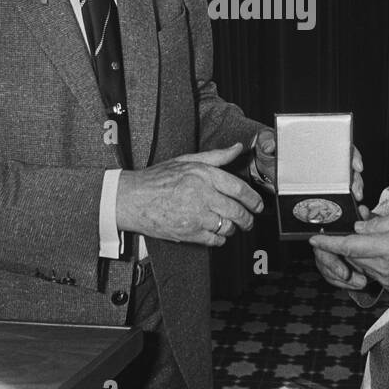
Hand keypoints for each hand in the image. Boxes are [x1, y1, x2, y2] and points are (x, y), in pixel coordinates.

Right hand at [116, 143, 262, 246]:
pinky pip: (214, 240)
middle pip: (237, 211)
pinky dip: (218, 239)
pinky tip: (214, 233)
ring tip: (229, 225)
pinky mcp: (188, 233)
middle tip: (249, 221)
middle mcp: (201, 195)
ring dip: (232, 229)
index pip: (238, 188)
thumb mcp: (186, 160)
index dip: (253, 199)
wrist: (131, 199)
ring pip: (227, 227)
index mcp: (203, 175)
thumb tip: (238, 148)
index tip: (258, 205)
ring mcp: (195, 216)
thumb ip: (216, 156)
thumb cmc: (157, 179)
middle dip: (247, 219)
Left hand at [249, 130, 364, 204]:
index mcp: (317, 143)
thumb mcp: (266, 142)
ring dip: (353, 190)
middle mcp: (325, 158)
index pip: (342, 144)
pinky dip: (341, 200)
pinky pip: (334, 194)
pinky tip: (344, 206)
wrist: (264, 165)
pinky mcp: (318, 188)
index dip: (352, 154)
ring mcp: (324, 174)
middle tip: (355, 188)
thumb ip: (266, 141)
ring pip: (345, 181)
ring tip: (354, 198)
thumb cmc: (270, 149)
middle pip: (348, 166)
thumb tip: (271, 145)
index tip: (355, 164)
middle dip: (356, 178)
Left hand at [310, 213, 388, 293]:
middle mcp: (382, 267)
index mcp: (386, 249)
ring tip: (369, 238)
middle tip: (347, 229)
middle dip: (343, 243)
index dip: (328, 243)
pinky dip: (367, 260)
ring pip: (358, 264)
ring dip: (356, 251)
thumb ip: (378, 224)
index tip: (314, 239)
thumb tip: (359, 228)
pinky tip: (378, 250)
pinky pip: (369, 271)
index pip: (348, 246)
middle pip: (350, 255)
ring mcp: (385, 279)